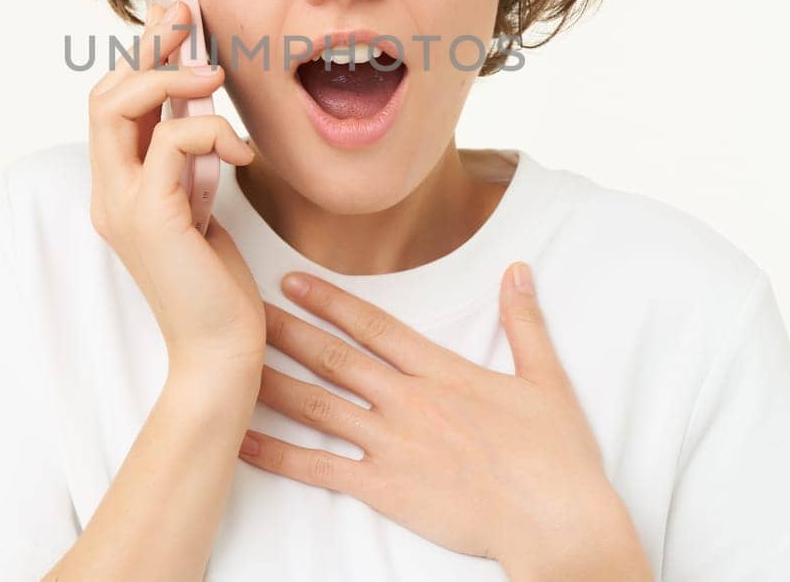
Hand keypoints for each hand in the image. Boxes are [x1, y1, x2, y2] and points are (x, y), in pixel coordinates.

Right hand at [86, 0, 264, 377]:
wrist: (221, 352)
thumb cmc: (216, 285)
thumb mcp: (201, 205)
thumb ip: (189, 162)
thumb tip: (200, 105)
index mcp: (118, 188)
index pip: (112, 105)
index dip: (141, 55)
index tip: (176, 18)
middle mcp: (109, 192)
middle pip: (103, 94)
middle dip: (147, 47)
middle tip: (188, 18)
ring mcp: (122, 204)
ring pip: (118, 105)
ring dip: (171, 77)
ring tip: (215, 78)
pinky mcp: (150, 216)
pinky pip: (171, 142)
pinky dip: (211, 133)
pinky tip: (243, 155)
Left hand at [235, 263, 651, 580]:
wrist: (555, 519)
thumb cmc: (556, 455)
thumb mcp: (547, 379)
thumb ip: (524, 322)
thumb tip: (518, 271)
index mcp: (442, 371)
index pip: (374, 325)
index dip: (330, 301)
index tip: (292, 281)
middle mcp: (408, 401)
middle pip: (334, 358)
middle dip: (285, 331)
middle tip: (242, 309)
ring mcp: (393, 444)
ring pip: (319, 407)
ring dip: (273, 383)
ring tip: (233, 364)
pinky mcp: (386, 488)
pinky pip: (320, 470)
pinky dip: (278, 455)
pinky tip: (244, 442)